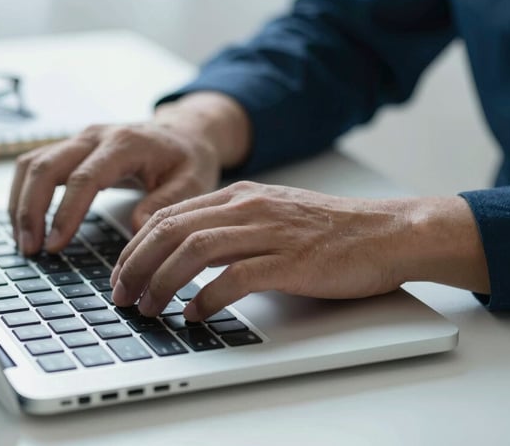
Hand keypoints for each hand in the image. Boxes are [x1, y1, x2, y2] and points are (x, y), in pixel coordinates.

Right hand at [8, 92, 250, 254]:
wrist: (184, 133)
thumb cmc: (188, 160)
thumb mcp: (191, 183)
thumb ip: (165, 204)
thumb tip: (134, 229)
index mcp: (125, 144)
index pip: (84, 178)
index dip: (66, 213)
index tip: (55, 245)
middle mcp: (95, 136)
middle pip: (46, 166)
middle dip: (30, 209)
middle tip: (30, 249)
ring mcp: (79, 139)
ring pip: (32, 163)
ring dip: (20, 202)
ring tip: (24, 242)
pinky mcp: (70, 147)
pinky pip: (33, 165)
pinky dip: (22, 193)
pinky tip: (25, 222)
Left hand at [111, 181, 489, 320]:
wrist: (387, 232)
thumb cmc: (331, 230)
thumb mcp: (271, 215)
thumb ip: (231, 227)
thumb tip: (187, 256)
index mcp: (240, 195)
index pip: (169, 215)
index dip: (136, 246)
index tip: (122, 273)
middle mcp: (249, 207)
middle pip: (171, 230)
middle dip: (136, 265)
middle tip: (123, 295)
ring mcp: (270, 232)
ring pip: (194, 250)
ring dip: (162, 282)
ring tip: (149, 307)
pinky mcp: (291, 261)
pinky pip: (235, 277)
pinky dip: (207, 298)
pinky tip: (195, 314)